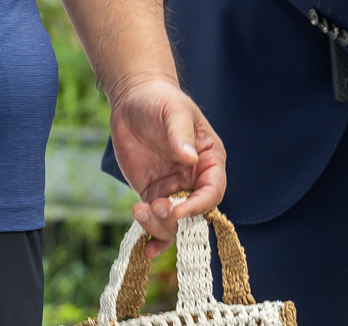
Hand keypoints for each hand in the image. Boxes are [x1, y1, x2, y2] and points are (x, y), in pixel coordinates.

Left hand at [109, 77, 227, 254]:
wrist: (134, 99)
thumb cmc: (160, 100)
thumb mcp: (173, 111)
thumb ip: (180, 134)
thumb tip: (188, 157)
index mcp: (209, 161)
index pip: (213, 191)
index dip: (199, 205)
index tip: (179, 209)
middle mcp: (194, 180)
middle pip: (194, 213)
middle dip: (176, 218)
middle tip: (154, 206)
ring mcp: (173, 189)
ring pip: (174, 221)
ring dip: (159, 225)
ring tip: (139, 210)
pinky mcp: (152, 193)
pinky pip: (155, 220)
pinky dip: (151, 235)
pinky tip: (145, 248)